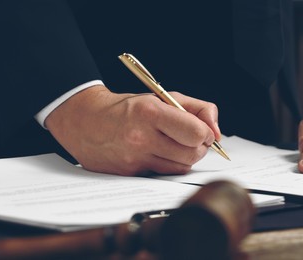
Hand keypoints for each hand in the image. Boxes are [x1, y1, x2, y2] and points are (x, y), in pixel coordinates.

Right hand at [45, 85, 220, 175]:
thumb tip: (217, 131)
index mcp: (150, 113)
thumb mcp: (163, 97)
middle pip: (192, 153)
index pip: (196, 133)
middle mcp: (141, 137)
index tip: (203, 130)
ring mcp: (135, 159)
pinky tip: (161, 153)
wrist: (86, 121)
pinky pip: (165, 175)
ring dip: (186, 157)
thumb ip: (198, 109)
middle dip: (199, 146)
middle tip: (191, 138)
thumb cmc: (128, 108)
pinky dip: (170, 166)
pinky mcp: (130, 174)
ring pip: (182, 167)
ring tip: (174, 143)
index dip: (206, 133)